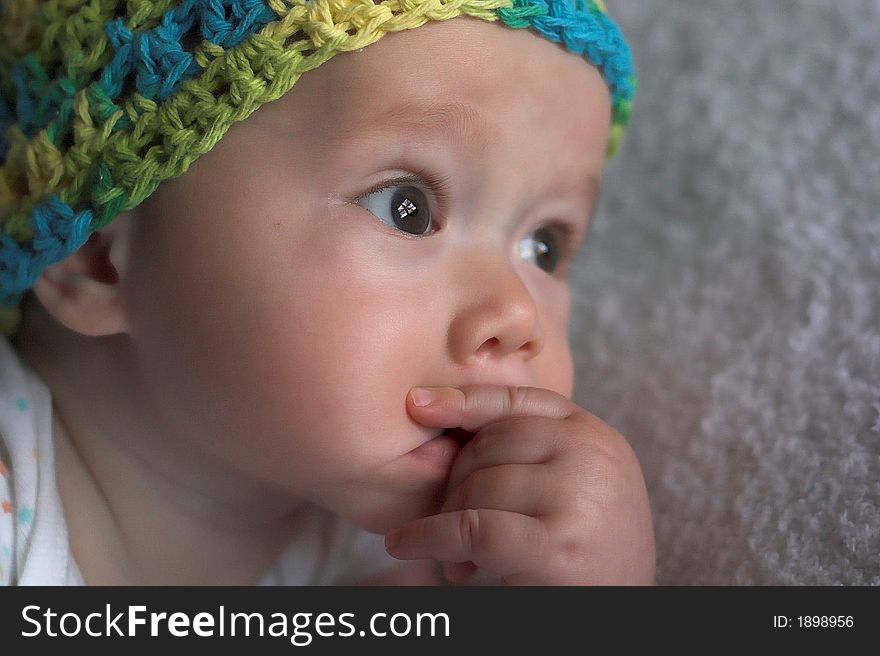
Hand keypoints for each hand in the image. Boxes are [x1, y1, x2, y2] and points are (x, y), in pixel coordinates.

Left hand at [385, 385, 655, 584]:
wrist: (621, 618)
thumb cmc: (585, 559)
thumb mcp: (569, 491)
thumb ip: (529, 455)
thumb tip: (431, 408)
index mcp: (598, 437)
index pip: (522, 400)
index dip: (467, 401)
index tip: (419, 404)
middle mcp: (595, 457)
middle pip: (493, 442)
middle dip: (456, 480)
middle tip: (444, 522)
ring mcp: (580, 497)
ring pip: (480, 485)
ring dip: (449, 520)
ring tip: (455, 560)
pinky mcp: (558, 546)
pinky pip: (472, 527)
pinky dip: (431, 536)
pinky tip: (406, 544)